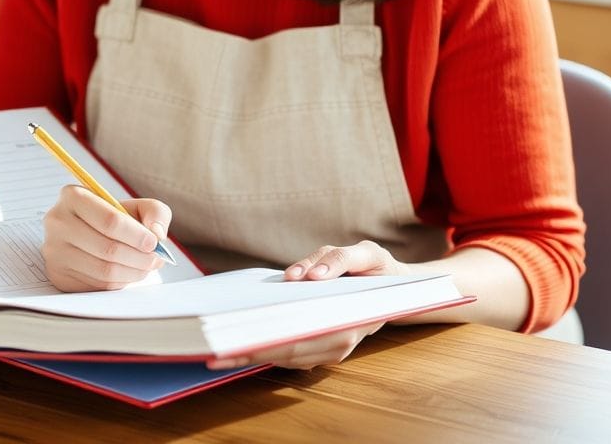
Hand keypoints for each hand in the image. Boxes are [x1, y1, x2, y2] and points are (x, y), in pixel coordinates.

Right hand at [41, 185, 170, 291]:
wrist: (89, 233)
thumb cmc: (115, 218)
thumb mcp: (137, 206)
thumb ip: (155, 212)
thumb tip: (156, 235)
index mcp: (73, 196)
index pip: (109, 220)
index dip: (136, 235)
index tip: (154, 242)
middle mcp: (57, 222)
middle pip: (107, 248)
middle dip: (139, 257)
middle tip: (156, 259)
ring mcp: (54, 251)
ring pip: (103, 270)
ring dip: (133, 272)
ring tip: (147, 267)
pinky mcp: (57, 275)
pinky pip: (96, 285)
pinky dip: (119, 282)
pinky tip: (129, 273)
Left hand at [208, 240, 406, 370]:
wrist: (396, 289)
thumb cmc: (376, 269)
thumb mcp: (363, 253)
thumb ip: (335, 260)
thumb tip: (300, 276)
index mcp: (350, 320)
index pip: (299, 336)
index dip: (263, 341)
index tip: (233, 340)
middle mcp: (341, 342)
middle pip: (288, 352)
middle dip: (249, 352)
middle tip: (213, 352)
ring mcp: (334, 349)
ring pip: (288, 358)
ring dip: (254, 357)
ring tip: (219, 354)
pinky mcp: (326, 349)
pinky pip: (294, 355)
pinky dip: (268, 352)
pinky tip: (241, 348)